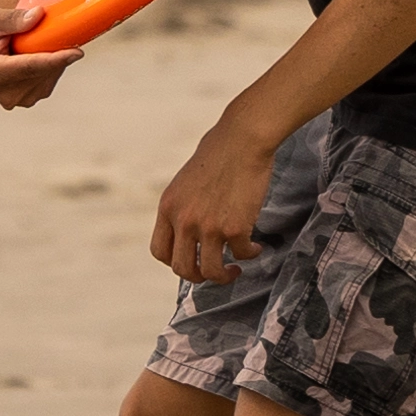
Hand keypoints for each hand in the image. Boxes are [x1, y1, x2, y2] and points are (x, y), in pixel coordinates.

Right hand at [0, 0, 83, 111]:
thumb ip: (12, 18)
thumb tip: (38, 15)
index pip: (30, 67)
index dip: (55, 60)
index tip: (77, 52)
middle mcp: (3, 94)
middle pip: (42, 72)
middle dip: (54, 54)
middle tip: (53, 33)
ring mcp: (16, 100)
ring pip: (48, 77)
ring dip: (51, 60)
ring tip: (35, 44)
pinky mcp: (26, 101)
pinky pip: (48, 81)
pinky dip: (48, 67)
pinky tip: (37, 55)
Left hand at [149, 113, 282, 285]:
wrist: (242, 139)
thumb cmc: (218, 152)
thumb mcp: (186, 181)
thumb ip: (184, 207)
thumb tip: (191, 230)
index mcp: (168, 207)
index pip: (159, 251)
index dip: (174, 262)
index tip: (190, 261)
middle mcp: (184, 220)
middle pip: (182, 269)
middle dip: (198, 277)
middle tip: (213, 272)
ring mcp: (209, 226)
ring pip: (211, 271)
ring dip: (224, 276)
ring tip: (235, 269)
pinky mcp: (235, 228)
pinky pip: (241, 254)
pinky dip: (250, 254)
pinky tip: (256, 246)